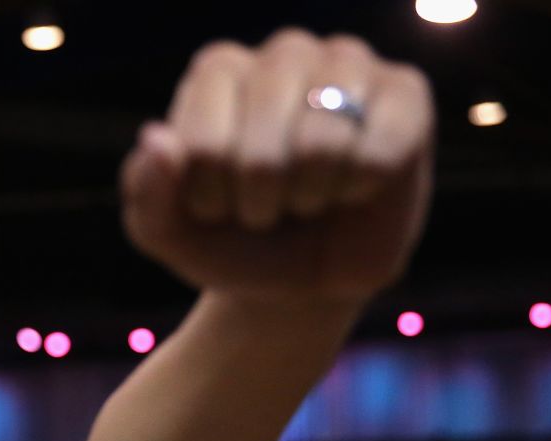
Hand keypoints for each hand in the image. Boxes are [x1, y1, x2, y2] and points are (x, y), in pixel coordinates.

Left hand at [122, 29, 433, 302]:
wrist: (302, 277)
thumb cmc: (230, 240)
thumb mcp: (168, 233)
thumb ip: (146, 193)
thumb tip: (157, 139)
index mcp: (216, 72)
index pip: (202, 146)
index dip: (209, 200)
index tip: (217, 207)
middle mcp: (283, 52)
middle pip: (259, 150)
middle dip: (258, 204)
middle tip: (265, 209)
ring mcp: (347, 63)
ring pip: (321, 146)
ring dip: (308, 198)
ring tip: (306, 196)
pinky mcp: (404, 92)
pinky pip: (379, 151)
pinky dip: (359, 189)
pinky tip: (353, 186)